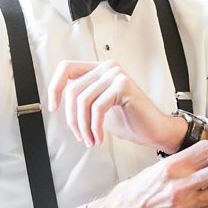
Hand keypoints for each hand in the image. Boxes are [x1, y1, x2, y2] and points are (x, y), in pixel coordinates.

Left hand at [47, 60, 183, 150]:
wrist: (154, 131)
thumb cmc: (129, 120)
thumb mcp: (97, 107)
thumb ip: (81, 98)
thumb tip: (57, 102)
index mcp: (100, 70)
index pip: (66, 68)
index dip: (54, 87)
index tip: (53, 106)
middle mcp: (108, 68)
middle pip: (72, 90)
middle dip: (72, 118)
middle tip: (79, 134)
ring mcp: (117, 75)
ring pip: (83, 100)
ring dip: (83, 126)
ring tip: (90, 138)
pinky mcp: (124, 86)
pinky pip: (97, 108)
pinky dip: (95, 127)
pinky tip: (99, 137)